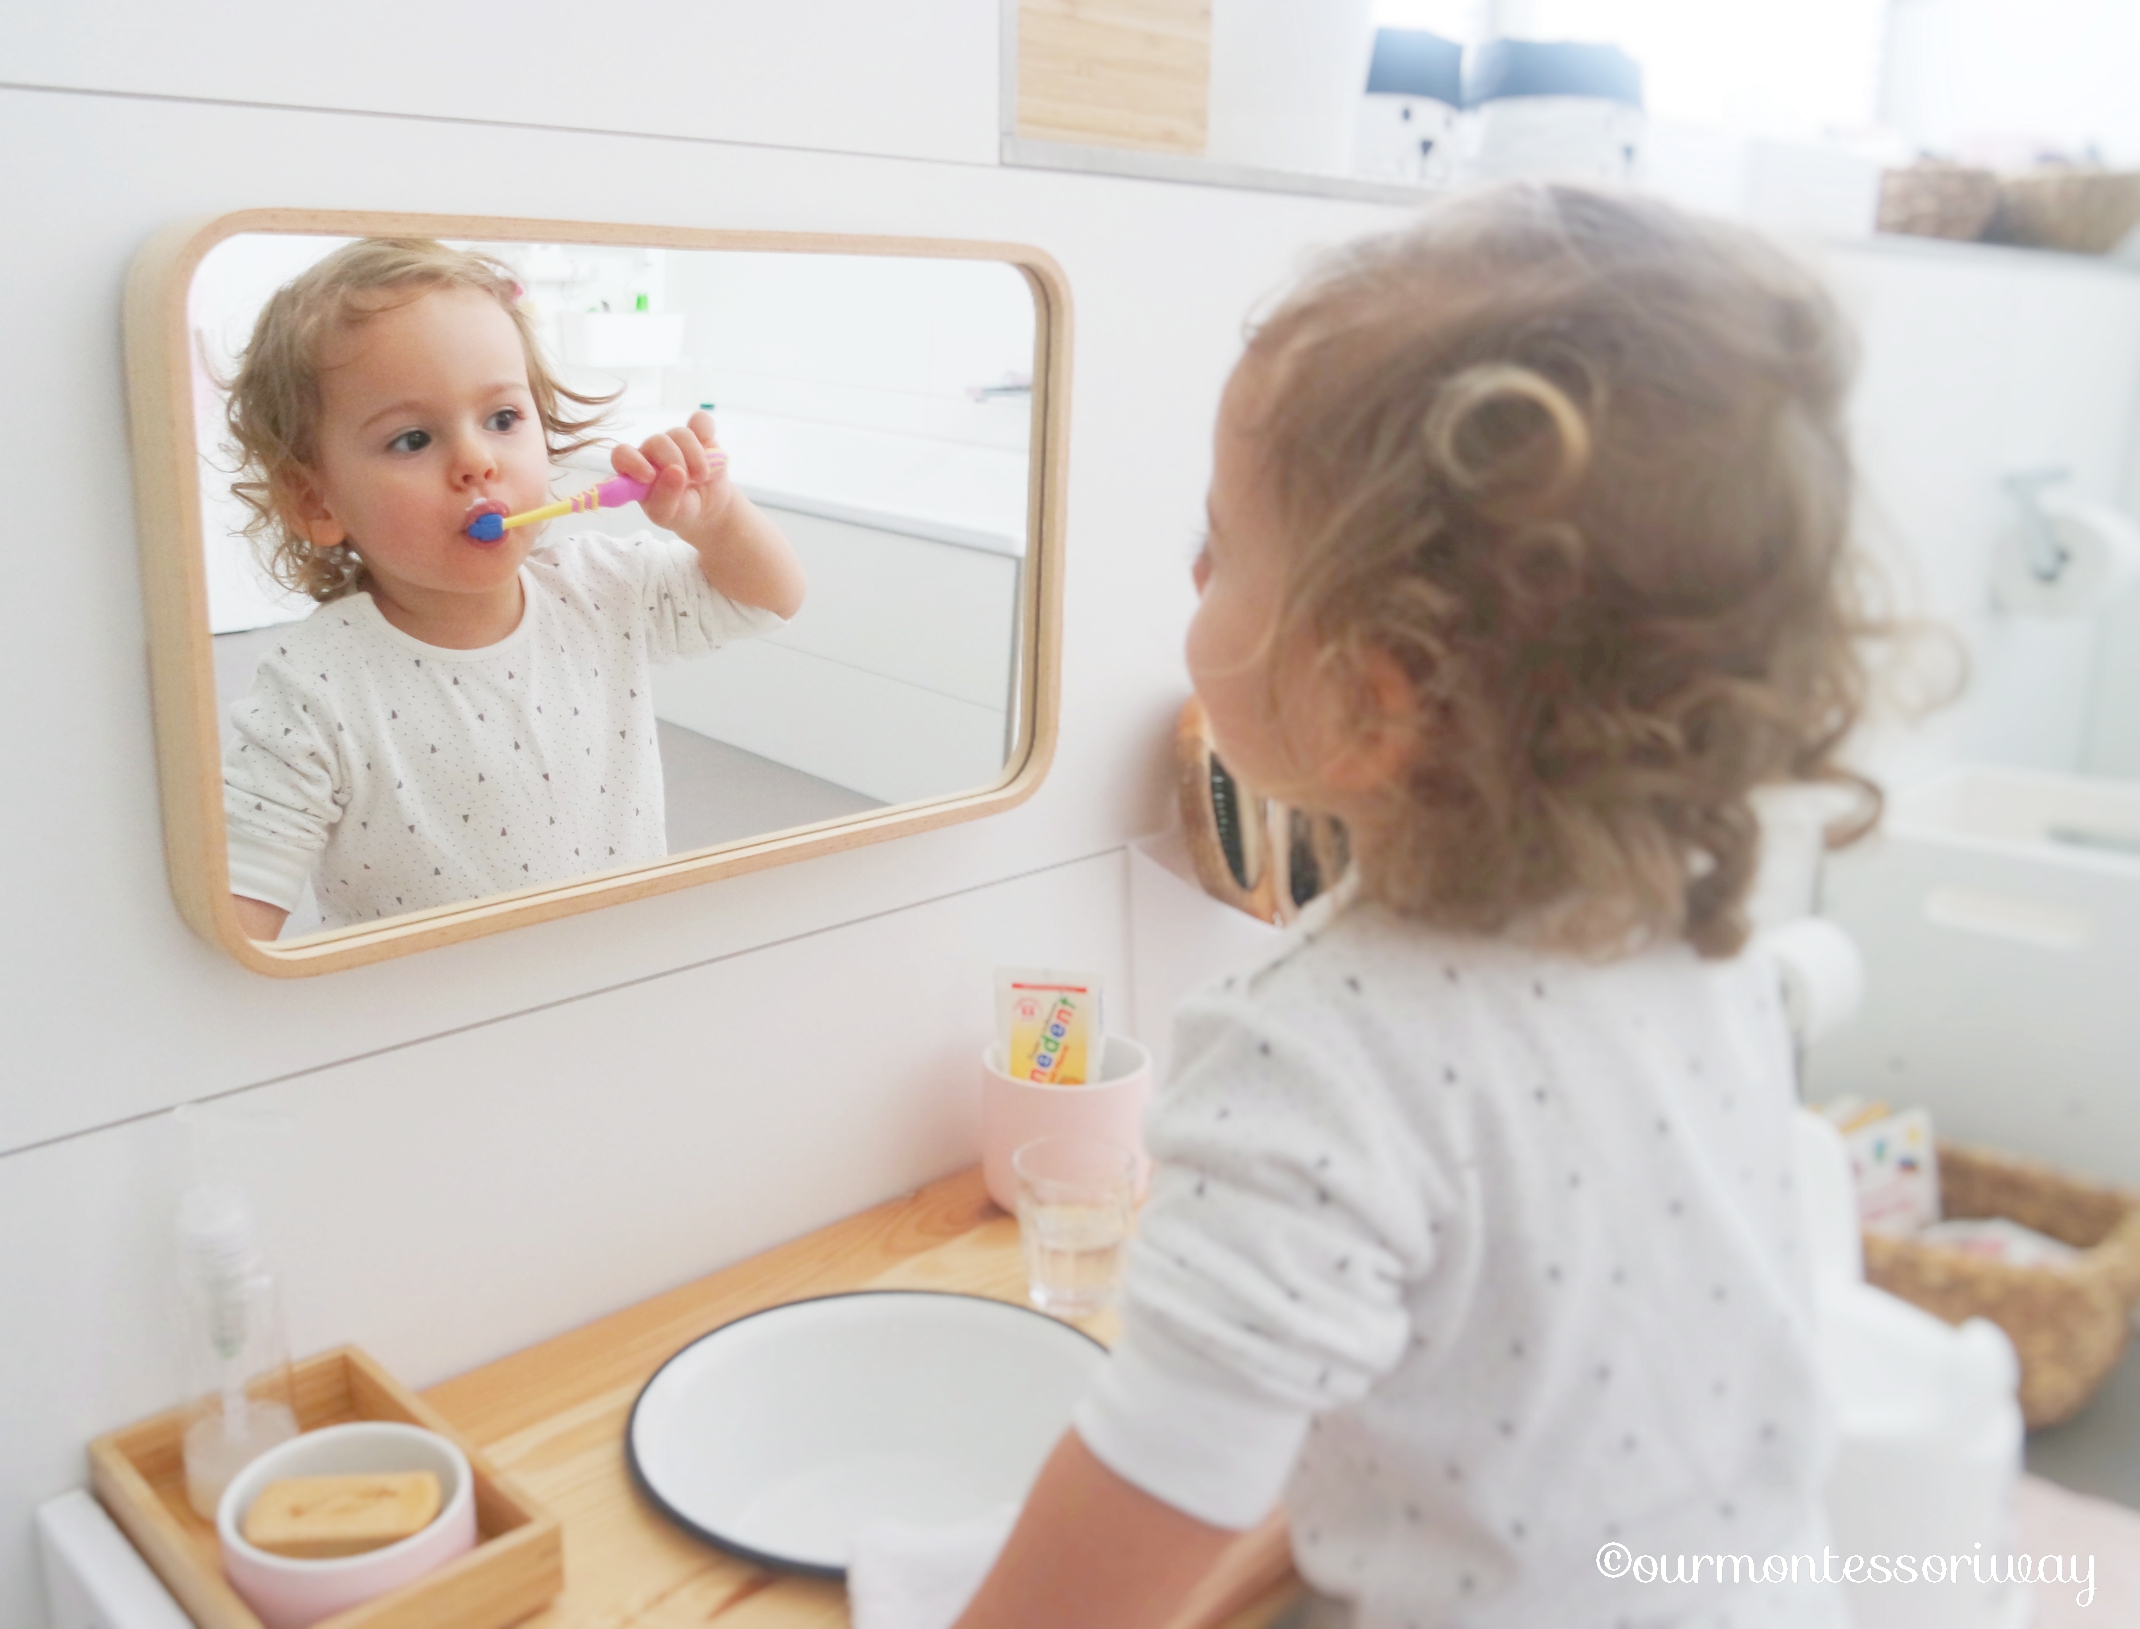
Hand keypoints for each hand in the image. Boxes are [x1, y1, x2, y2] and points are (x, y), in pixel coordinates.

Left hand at [614, 410, 732, 544]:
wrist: (710, 508)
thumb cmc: (681, 511)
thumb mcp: (668, 516)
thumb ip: (664, 499)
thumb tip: (675, 472)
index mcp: (636, 471)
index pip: (622, 455)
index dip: (633, 461)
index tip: (650, 476)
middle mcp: (653, 452)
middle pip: (656, 442)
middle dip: (675, 461)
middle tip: (689, 480)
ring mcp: (676, 441)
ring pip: (681, 434)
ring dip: (696, 457)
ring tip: (702, 477)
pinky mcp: (699, 435)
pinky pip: (701, 421)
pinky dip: (706, 431)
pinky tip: (711, 449)